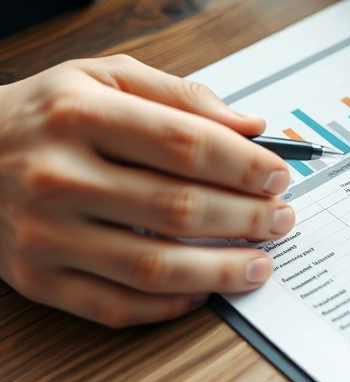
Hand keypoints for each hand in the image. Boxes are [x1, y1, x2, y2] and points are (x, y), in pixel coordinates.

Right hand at [0, 56, 295, 326]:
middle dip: (247, 218)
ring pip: (153, 267)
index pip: (185, 144)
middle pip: (177, 207)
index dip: (245, 165)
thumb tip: (251, 128)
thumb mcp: (104, 76)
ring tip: (261, 264)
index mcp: (78, 114)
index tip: (279, 176)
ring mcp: (42, 233)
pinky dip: (171, 305)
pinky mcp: (35, 278)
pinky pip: (116, 305)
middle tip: (282, 219)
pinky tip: (205, 291)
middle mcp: (56, 175)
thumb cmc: (45, 113)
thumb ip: (181, 96)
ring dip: (222, 270)